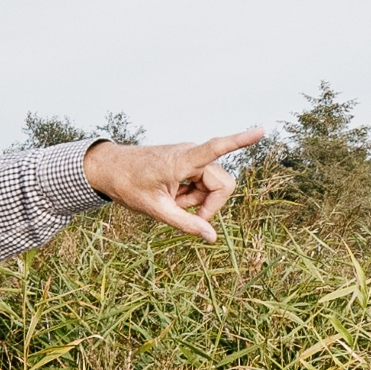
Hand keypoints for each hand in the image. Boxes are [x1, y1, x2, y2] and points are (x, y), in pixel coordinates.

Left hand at [83, 130, 263, 240]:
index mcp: (181, 160)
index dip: (240, 141)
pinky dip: (191, 195)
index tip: (261, 131)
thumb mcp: (156, 210)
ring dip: (197, 200)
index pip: (216, 147)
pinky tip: (173, 195)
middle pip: (222, 184)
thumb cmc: (128, 185)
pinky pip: (202, 183)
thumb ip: (186, 224)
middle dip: (210, 203)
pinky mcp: (188, 162)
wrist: (109, 168)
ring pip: (212, 186)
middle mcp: (190, 154)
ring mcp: (190, 158)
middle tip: (185, 213)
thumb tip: (212, 238)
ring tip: (172, 200)